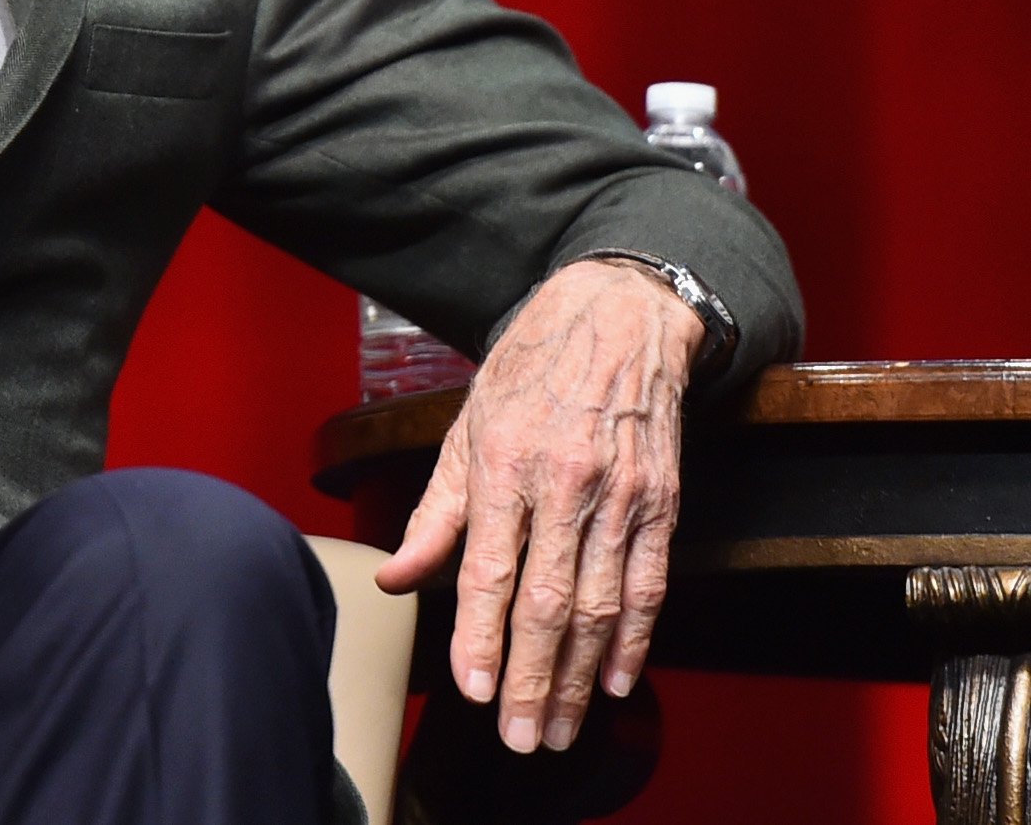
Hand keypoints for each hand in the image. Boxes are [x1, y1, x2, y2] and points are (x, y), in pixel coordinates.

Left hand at [375, 259, 701, 753]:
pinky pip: (651, 583)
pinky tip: (622, 682)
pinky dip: (636, 639)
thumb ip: (434, 512)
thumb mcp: (465, 428)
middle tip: (523, 739)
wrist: (617, 316)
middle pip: (549, 601)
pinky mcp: (663, 499)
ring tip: (565, 728)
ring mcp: (621, 493)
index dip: (480, 634)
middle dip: (535, 678)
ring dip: (584, 676)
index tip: (473, 690)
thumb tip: (393, 576)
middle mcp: (565, 481)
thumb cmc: (528, 373)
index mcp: (504, 462)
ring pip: (602, 604)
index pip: (489, 568)